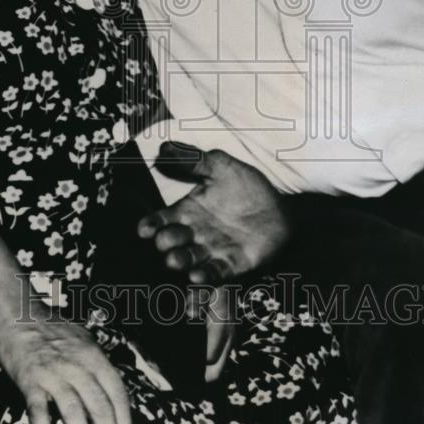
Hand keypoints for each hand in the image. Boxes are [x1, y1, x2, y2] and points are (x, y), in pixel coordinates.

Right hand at [0, 318, 130, 423]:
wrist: (19, 316)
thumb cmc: (54, 332)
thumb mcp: (85, 341)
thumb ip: (98, 366)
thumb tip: (114, 395)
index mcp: (94, 356)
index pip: (116, 392)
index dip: (124, 420)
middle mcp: (76, 365)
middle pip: (99, 406)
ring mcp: (52, 373)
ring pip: (73, 411)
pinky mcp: (30, 380)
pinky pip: (38, 410)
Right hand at [138, 142, 288, 281]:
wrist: (280, 206)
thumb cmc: (246, 186)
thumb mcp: (219, 166)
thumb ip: (191, 159)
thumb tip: (163, 147)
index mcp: (187, 211)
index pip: (162, 219)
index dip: (151, 224)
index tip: (144, 229)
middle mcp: (195, 233)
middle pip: (173, 241)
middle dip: (166, 243)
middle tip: (163, 242)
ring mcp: (212, 250)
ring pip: (190, 259)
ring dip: (181, 261)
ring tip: (174, 261)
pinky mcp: (232, 264)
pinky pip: (215, 272)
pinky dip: (205, 275)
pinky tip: (197, 276)